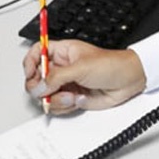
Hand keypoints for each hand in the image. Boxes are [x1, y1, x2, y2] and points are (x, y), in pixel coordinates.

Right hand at [23, 39, 145, 114]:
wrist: (128, 81)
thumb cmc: (111, 65)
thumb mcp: (81, 67)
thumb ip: (57, 77)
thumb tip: (40, 86)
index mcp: (63, 52)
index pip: (37, 52)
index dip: (30, 62)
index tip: (31, 73)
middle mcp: (62, 68)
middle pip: (36, 78)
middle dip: (39, 87)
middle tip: (46, 91)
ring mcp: (66, 83)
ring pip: (45, 95)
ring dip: (55, 99)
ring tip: (71, 95)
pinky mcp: (71, 97)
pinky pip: (57, 106)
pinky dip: (64, 106)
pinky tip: (77, 100)